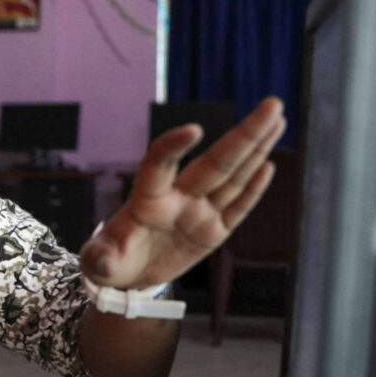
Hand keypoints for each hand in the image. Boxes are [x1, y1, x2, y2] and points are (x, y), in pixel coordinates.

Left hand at [80, 98, 284, 290]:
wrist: (128, 273)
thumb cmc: (110, 261)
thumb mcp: (99, 263)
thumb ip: (101, 259)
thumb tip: (102, 263)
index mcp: (146, 201)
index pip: (159, 164)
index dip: (173, 146)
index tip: (193, 130)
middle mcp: (177, 199)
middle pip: (215, 163)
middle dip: (245, 135)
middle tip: (272, 103)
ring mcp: (198, 213)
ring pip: (233, 177)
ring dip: (257, 148)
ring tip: (276, 117)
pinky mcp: (213, 231)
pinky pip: (237, 207)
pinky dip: (253, 188)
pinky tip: (269, 163)